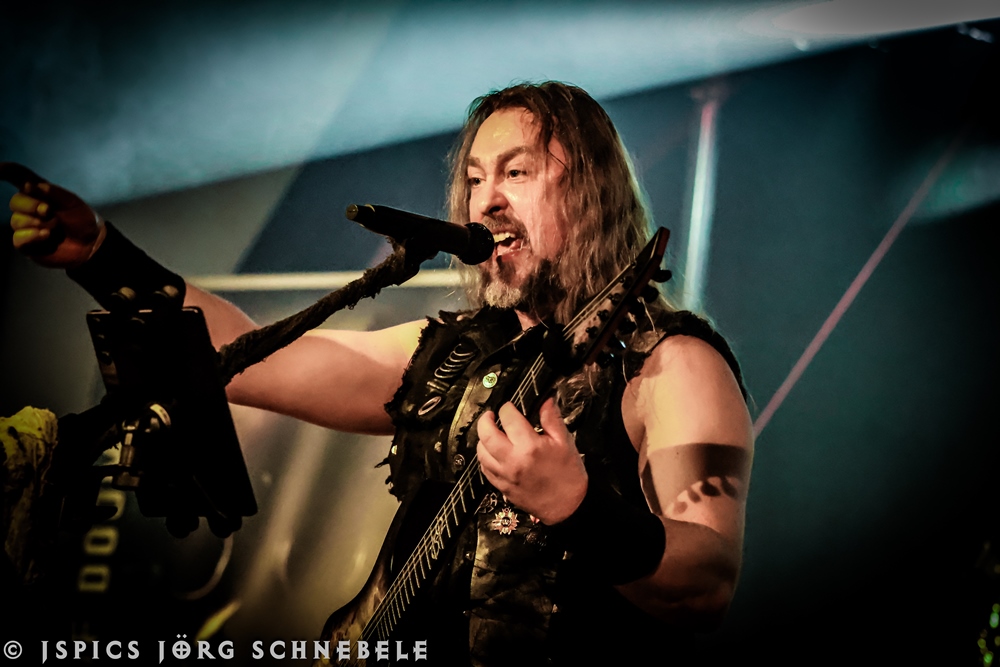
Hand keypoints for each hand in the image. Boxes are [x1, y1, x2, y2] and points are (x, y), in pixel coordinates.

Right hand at [2, 162, 104, 267]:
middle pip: (15, 201)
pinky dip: (31, 236)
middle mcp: (30, 207)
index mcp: (40, 193)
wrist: (92, 244)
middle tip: (48, 211)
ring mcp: (27, 226)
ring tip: (56, 227)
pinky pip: (18, 239)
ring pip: (16, 221)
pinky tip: (46, 235)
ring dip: (37, 223)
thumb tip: (29, 185)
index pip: (18, 177)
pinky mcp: (27, 243)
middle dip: (30, 205)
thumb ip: (52, 192)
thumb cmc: (82, 220)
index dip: (6, 171)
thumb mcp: (72, 202)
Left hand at [477, 397, 587, 524]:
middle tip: (491, 415)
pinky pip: (484, 468)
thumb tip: (545, 400)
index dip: (507, 407)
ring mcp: (504, 475)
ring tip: (491, 433)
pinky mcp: (502, 486)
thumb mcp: (565, 442)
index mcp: (530, 446)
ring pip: (481, 451)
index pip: (508, 417)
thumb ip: (552, 418)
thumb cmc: (569, 474)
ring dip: (483, 438)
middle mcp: (513, 460)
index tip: (510, 406)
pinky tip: (493, 452)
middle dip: (486, 419)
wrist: (568, 507)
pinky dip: (485, 457)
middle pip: (486, 433)